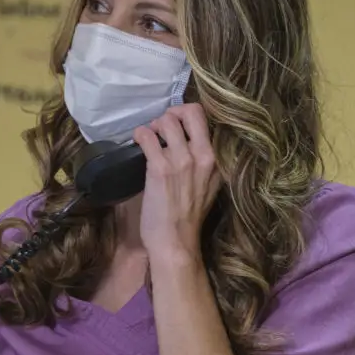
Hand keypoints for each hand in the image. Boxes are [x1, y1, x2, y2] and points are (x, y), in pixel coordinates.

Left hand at [133, 103, 221, 257]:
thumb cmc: (188, 218)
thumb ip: (203, 164)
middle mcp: (203, 156)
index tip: (176, 125)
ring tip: (148, 138)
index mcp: (217, 160)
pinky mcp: (160, 168)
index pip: (206, 120)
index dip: (186, 116)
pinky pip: (147, 136)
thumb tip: (188, 143)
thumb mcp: (208, 186)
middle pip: (190, 111)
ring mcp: (182, 160)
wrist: (176, 243)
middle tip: (161, 127)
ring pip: (166, 121)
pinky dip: (139, 135)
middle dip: (172, 113)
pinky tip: (137, 141)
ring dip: (153, 126)